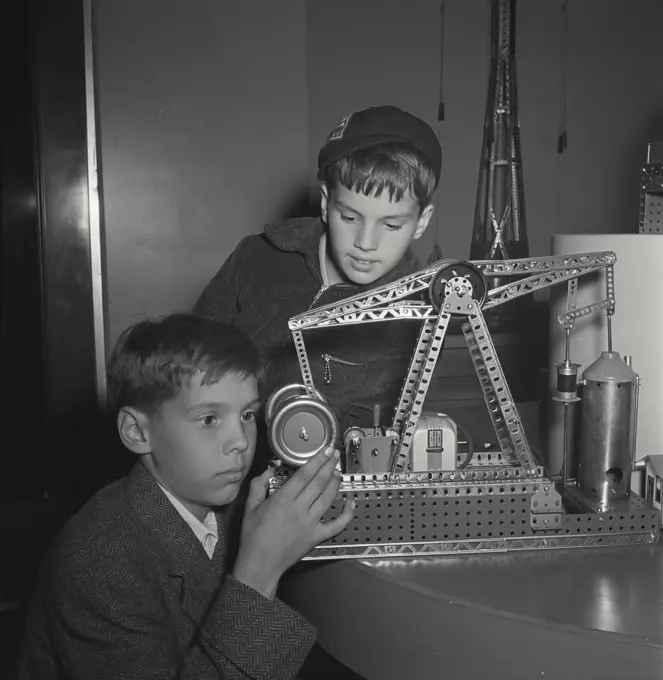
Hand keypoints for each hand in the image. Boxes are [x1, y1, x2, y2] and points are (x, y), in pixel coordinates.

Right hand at [232, 447, 354, 598]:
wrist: (259, 564)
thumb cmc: (253, 537)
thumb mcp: (250, 507)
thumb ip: (258, 485)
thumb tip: (268, 470)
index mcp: (283, 499)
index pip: (305, 474)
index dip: (317, 460)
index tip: (325, 450)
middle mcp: (299, 508)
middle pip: (319, 482)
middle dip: (329, 466)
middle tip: (335, 455)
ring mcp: (310, 523)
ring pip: (328, 498)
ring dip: (335, 483)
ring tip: (338, 471)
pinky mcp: (316, 536)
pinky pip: (336, 525)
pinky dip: (346, 514)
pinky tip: (351, 503)